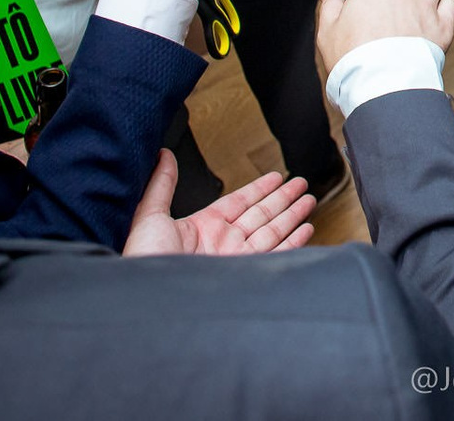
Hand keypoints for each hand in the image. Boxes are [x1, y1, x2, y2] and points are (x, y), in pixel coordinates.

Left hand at [122, 150, 315, 256]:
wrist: (151, 298)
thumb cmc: (145, 260)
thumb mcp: (149, 216)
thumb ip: (161, 185)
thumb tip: (163, 155)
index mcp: (203, 228)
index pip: (240, 202)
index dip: (259, 188)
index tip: (275, 177)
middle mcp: (224, 243)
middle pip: (262, 214)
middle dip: (283, 198)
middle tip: (301, 183)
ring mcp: (237, 259)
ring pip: (273, 230)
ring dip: (292, 215)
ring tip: (309, 200)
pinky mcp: (247, 274)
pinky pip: (277, 254)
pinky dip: (293, 242)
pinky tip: (305, 229)